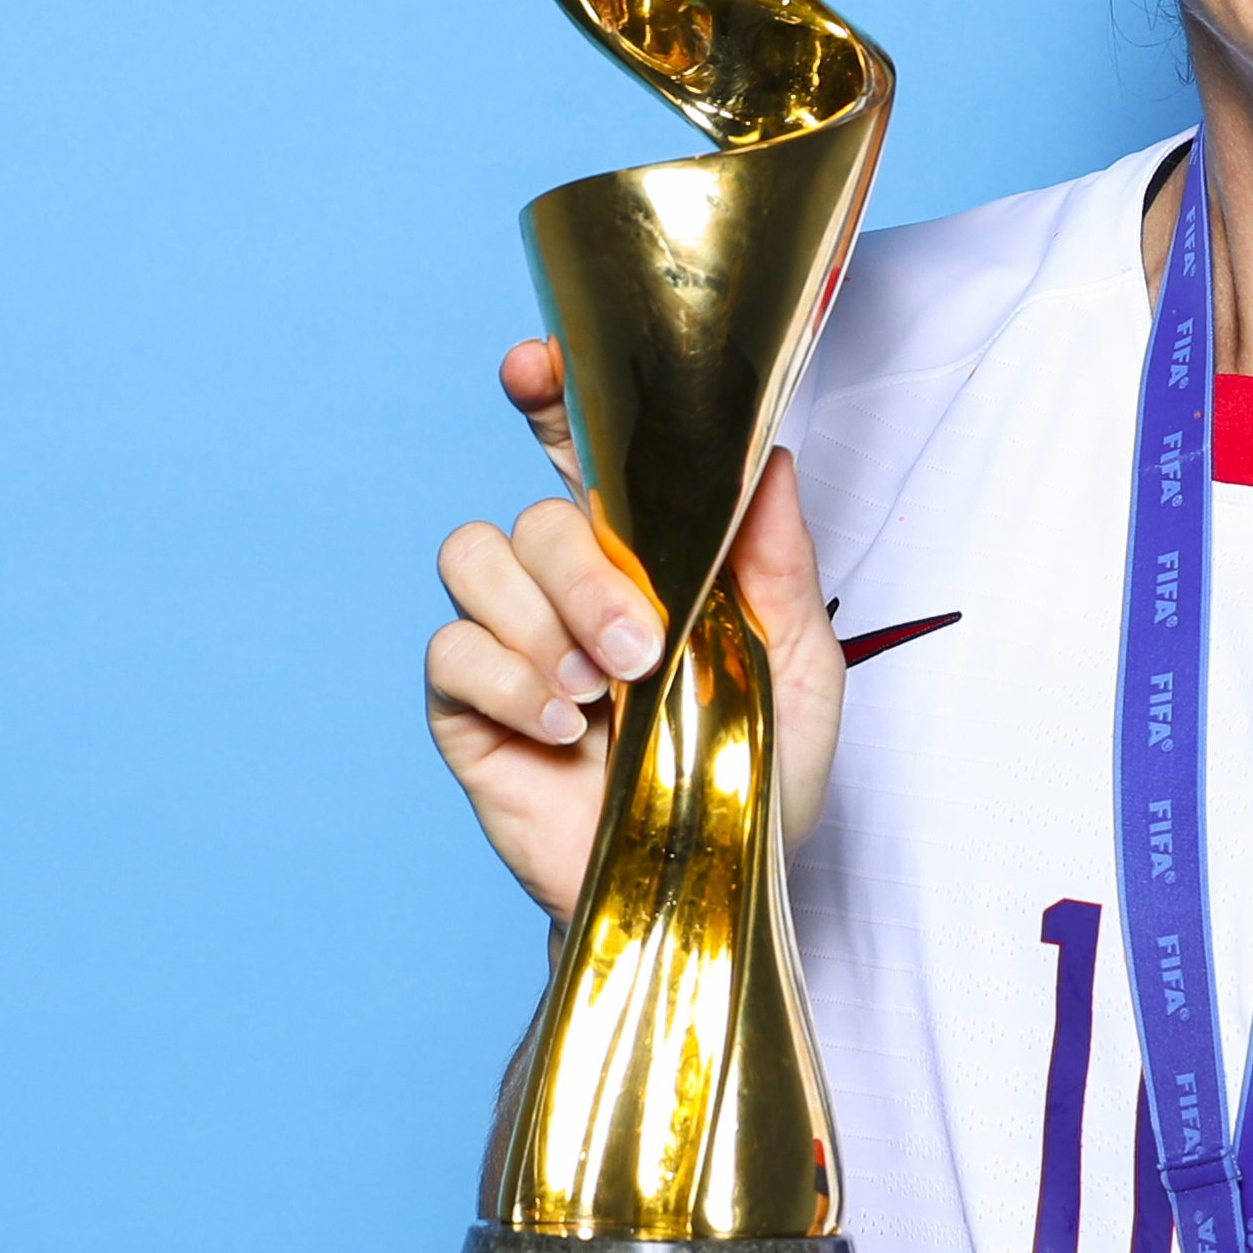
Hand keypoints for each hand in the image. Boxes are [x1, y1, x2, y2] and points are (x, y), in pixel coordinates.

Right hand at [422, 338, 847, 922]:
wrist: (713, 885)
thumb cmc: (759, 772)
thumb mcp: (800, 665)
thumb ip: (780, 563)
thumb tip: (768, 457)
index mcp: (643, 553)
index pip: (581, 449)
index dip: (549, 394)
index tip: (533, 366)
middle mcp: (566, 585)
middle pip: (534, 515)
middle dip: (584, 576)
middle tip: (642, 650)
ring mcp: (512, 645)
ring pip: (474, 559)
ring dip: (544, 622)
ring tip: (603, 693)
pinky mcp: (468, 711)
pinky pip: (451, 653)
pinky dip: (510, 685)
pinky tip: (566, 733)